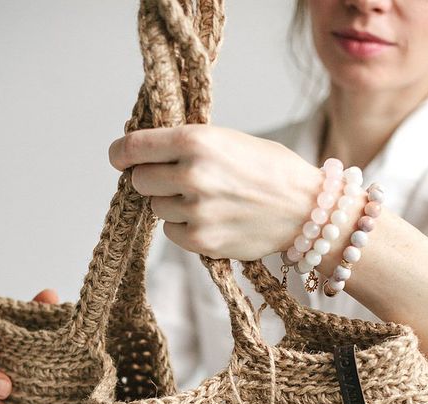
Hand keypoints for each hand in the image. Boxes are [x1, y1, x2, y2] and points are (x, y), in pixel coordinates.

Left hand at [108, 124, 320, 261]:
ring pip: (155, 208)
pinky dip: (183, 227)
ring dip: (171, 204)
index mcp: (196, 140)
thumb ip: (186, 145)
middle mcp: (192, 175)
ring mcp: (196, 211)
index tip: (120, 158)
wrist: (307, 209)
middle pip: (139, 181)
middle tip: (176, 180)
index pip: (133, 148)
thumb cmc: (268, 169)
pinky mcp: (202, 241)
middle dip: (152, 179)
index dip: (121, 154)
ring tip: (204, 200)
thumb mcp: (228, 139)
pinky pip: (171, 233)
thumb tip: (140, 155)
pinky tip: (210, 219)